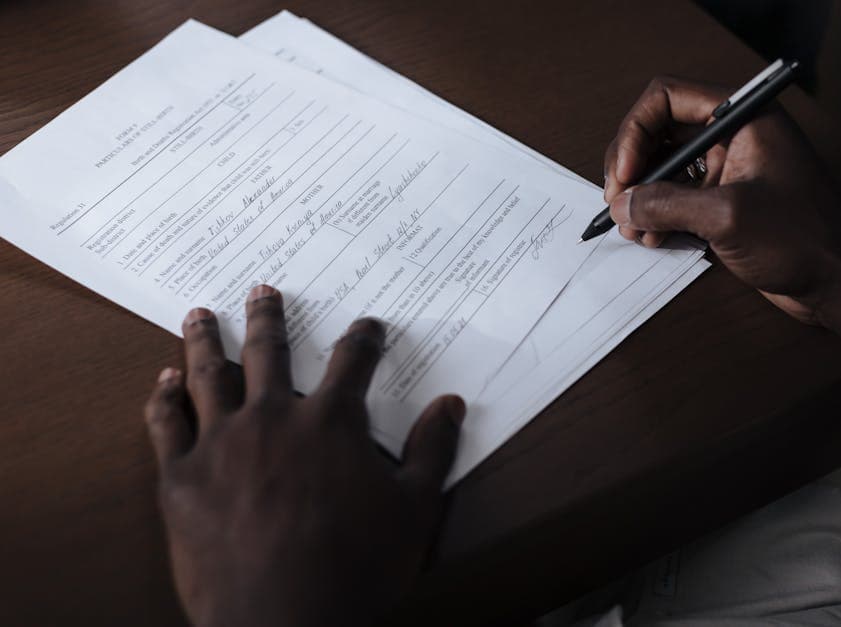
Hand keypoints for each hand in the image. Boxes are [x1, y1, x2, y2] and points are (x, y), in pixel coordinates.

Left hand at [144, 285, 464, 626]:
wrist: (283, 621)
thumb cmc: (355, 567)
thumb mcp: (415, 510)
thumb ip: (433, 451)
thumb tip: (451, 404)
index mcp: (331, 423)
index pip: (352, 363)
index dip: (363, 338)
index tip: (367, 325)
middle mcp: (273, 418)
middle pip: (269, 352)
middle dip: (269, 317)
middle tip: (263, 290)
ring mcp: (222, 444)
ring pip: (209, 375)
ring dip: (205, 340)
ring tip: (200, 314)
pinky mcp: (182, 478)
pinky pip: (167, 424)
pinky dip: (164, 398)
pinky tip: (163, 379)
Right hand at [603, 76, 840, 368]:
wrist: (839, 281)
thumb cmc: (804, 239)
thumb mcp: (726, 217)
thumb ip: (666, 205)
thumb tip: (622, 205)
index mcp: (742, 118)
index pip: (668, 98)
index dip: (636, 132)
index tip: (626, 174)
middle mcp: (732, 136)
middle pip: (658, 132)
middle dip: (632, 168)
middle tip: (619, 203)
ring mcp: (726, 169)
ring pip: (662, 167)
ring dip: (639, 196)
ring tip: (633, 228)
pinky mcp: (721, 200)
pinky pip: (674, 197)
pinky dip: (655, 215)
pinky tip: (651, 237)